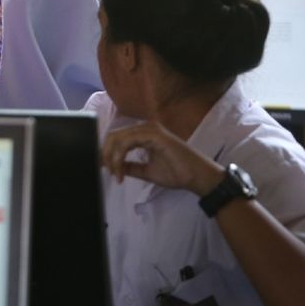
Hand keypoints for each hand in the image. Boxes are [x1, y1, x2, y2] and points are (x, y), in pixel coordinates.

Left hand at [102, 121, 224, 195]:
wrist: (198, 177)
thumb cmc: (177, 173)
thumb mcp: (147, 171)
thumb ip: (130, 167)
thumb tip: (113, 167)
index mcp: (144, 134)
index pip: (117, 138)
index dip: (107, 153)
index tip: (107, 170)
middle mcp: (145, 128)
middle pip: (114, 136)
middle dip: (106, 155)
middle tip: (110, 173)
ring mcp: (150, 129)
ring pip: (118, 138)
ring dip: (112, 157)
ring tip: (116, 173)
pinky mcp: (154, 134)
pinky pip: (127, 142)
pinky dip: (119, 156)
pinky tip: (121, 170)